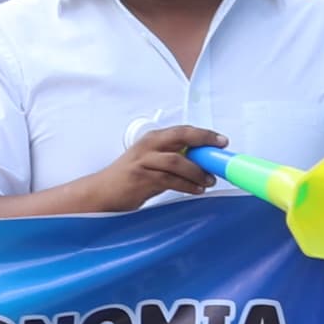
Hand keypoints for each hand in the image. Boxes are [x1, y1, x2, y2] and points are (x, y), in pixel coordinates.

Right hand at [71, 122, 223, 212]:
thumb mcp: (150, 161)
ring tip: (209, 181)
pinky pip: (170, 180)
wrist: (102, 192)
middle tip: (219, 154)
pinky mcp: (141, 179)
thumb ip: (172, 158)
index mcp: (152, 139)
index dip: (204, 134)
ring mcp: (143, 162)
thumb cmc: (128, 177)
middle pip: (180, 137)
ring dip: (197, 172)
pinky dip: (187, 185)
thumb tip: (201, 162)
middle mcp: (148, 146)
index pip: (182, 131)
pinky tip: (196, 190)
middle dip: (204, 142)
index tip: (222, 141)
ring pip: (178, 162)